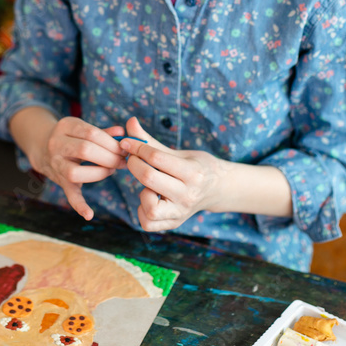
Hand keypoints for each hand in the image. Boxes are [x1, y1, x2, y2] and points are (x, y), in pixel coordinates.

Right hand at [33, 116, 127, 220]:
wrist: (42, 147)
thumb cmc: (70, 137)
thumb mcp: (82, 129)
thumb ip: (102, 132)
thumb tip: (122, 133)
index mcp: (65, 126)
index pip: (91, 133)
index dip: (110, 142)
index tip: (124, 148)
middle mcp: (56, 144)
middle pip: (85, 150)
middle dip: (109, 157)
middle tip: (122, 161)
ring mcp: (55, 163)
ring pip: (75, 172)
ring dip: (100, 173)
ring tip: (112, 170)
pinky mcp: (58, 180)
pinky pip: (68, 194)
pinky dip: (79, 205)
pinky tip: (89, 214)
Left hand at [119, 117, 228, 231]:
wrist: (218, 189)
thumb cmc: (197, 167)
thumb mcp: (179, 152)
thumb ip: (151, 141)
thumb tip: (130, 121)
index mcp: (193, 173)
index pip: (156, 158)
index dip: (137, 147)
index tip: (128, 142)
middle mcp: (188, 195)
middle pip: (149, 178)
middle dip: (134, 164)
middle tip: (133, 158)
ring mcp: (181, 212)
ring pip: (150, 209)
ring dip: (142, 192)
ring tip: (148, 184)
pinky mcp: (174, 223)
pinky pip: (148, 223)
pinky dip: (141, 211)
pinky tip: (148, 198)